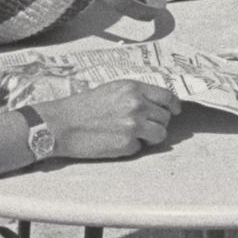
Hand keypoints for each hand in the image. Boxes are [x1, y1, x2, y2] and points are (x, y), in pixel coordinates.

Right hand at [37, 80, 180, 159]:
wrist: (61, 125)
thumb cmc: (83, 107)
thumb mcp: (112, 90)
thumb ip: (136, 95)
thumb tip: (159, 105)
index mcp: (133, 88)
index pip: (167, 96)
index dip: (174, 106)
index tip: (175, 111)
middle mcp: (137, 105)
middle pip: (165, 118)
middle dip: (157, 123)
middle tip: (140, 126)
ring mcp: (134, 126)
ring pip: (160, 134)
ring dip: (150, 137)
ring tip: (130, 134)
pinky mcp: (128, 144)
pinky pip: (141, 148)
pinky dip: (132, 147)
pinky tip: (114, 141)